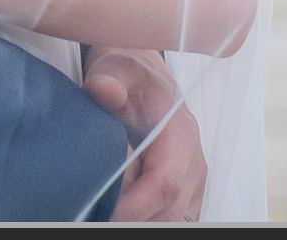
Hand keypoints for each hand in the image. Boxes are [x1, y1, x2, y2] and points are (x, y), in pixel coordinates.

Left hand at [84, 47, 205, 220]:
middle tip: (94, 207)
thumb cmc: (131, 77)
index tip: (107, 211)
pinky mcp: (182, 194)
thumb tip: (104, 90)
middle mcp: (193, 165)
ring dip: (137, 216)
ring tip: (103, 201)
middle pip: (169, 210)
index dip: (137, 204)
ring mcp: (190, 183)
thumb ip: (109, 79)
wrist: (145, 81)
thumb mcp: (116, 68)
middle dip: (132, 214)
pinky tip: (116, 203)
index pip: (165, 183)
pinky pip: (165, 216)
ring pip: (169, 218)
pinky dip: (142, 215)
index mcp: (181, 136)